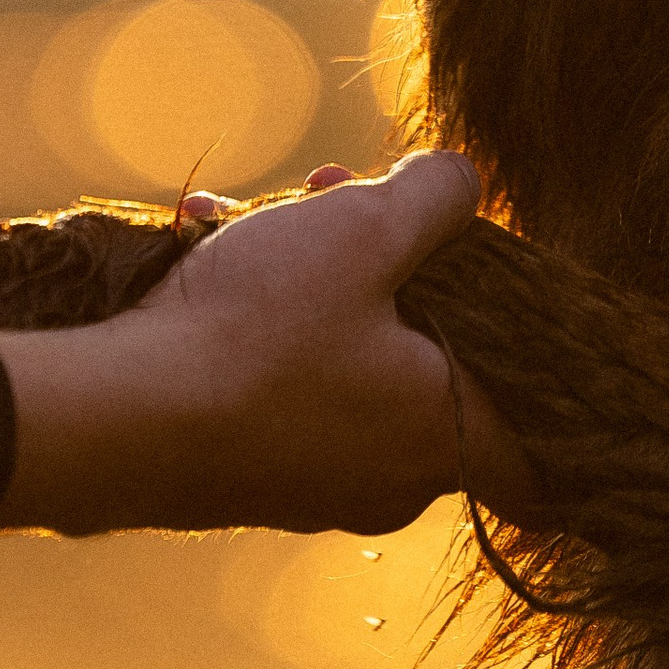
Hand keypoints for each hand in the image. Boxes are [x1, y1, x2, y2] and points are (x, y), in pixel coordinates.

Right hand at [0, 149, 541, 537]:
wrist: (118, 420)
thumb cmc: (258, 331)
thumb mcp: (362, 226)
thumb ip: (437, 196)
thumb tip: (466, 184)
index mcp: (448, 434)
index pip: (550, 455)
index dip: (550, 390)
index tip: (520, 323)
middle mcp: (394, 478)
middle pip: (430, 364)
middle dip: (388, 268)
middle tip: (336, 200)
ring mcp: (317, 484)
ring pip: (345, 362)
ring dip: (310, 278)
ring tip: (245, 213)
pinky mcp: (250, 475)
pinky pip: (283, 385)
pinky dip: (258, 321)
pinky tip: (202, 249)